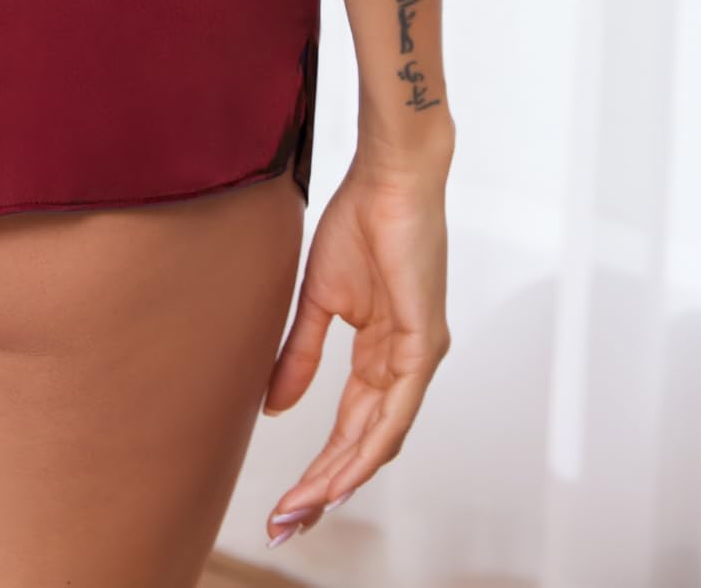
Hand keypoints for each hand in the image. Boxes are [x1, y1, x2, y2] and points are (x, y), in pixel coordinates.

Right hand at [260, 150, 451, 546]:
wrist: (388, 176)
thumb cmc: (359, 220)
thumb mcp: (319, 298)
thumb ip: (302, 354)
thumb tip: (276, 406)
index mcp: (381, 353)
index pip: (349, 426)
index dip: (317, 465)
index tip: (284, 501)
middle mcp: (405, 364)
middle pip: (364, 444)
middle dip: (324, 487)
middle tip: (285, 524)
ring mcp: (418, 356)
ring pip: (381, 438)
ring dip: (341, 478)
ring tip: (304, 510)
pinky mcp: (424, 342)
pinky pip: (397, 409)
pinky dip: (369, 445)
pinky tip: (343, 473)